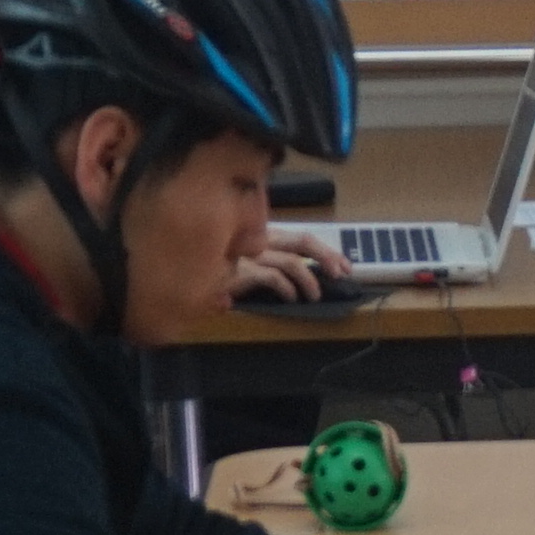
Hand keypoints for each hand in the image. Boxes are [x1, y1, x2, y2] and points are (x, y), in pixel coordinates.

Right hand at [230, 228, 346, 300]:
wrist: (190, 268)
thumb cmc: (219, 265)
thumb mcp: (248, 260)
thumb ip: (271, 264)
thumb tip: (299, 279)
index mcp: (266, 235)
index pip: (303, 237)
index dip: (326, 250)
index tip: (343, 265)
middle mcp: (262, 239)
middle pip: (304, 241)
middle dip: (327, 256)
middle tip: (341, 274)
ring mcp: (253, 254)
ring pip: (292, 261)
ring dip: (309, 280)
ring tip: (315, 296)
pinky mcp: (243, 271)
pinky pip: (273, 277)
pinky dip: (287, 288)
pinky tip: (292, 299)